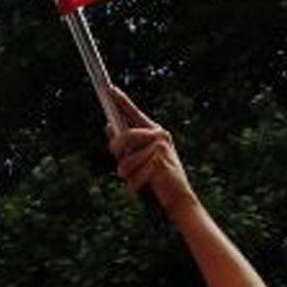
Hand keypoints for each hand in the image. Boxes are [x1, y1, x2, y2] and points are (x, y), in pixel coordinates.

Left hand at [105, 86, 197, 214]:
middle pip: (123, 138)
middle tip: (121, 163)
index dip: (120, 100)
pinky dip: (135, 187)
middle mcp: (160, 136)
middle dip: (117, 153)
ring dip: (127, 176)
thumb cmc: (157, 177)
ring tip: (141, 178)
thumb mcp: (139, 157)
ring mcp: (161, 149)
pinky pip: (133, 177)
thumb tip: (108, 125)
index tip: (108, 88)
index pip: (134, 113)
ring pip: (125, 163)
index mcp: (155, 132)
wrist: (179, 197)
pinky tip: (147, 187)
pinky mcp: (160, 164)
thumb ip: (125, 143)